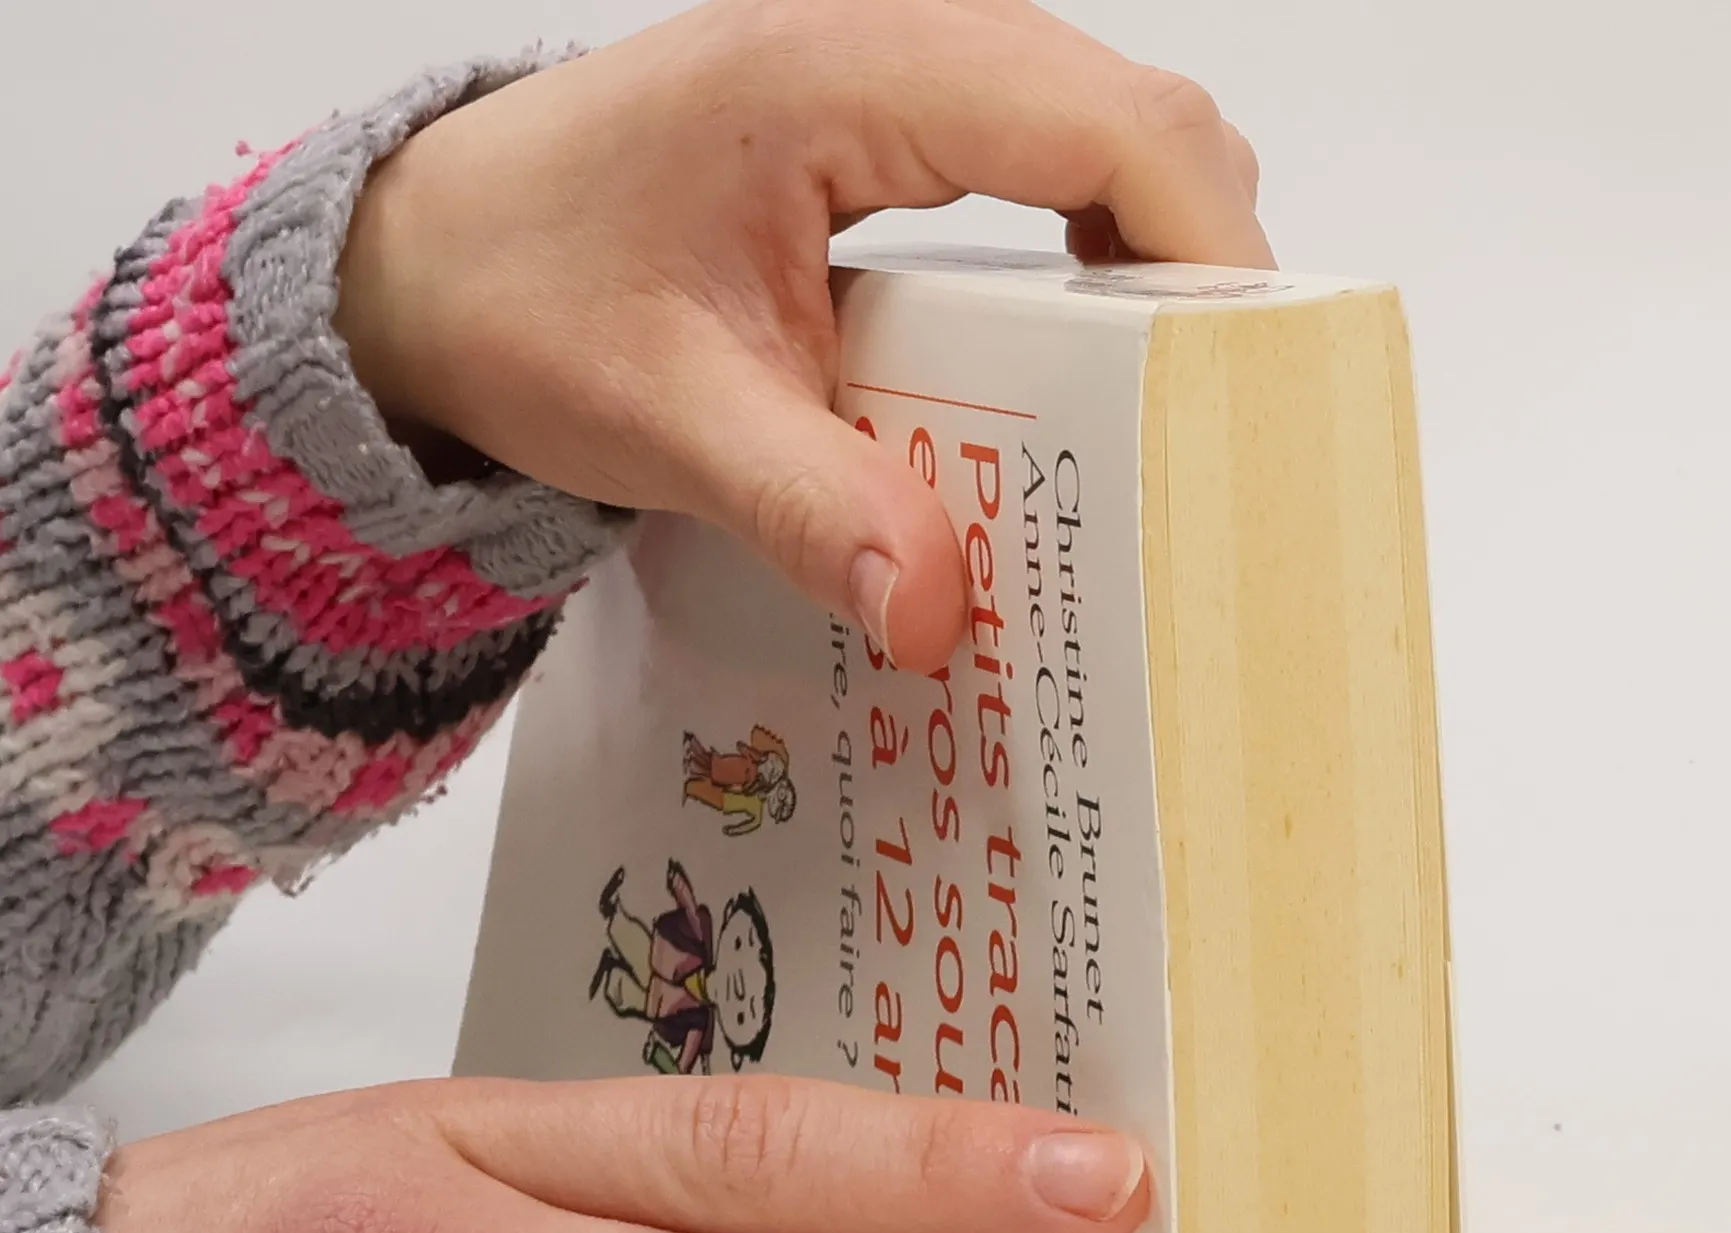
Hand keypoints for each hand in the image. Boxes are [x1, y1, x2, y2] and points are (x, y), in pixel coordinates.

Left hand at [333, 0, 1268, 669]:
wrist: (421, 265)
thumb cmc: (519, 298)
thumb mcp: (659, 418)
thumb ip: (808, 508)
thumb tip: (936, 613)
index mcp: (841, 73)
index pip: (1102, 118)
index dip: (1205, 243)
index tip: (1246, 382)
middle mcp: (888, 48)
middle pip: (1132, 116)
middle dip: (1200, 264)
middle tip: (1216, 423)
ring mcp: (890, 84)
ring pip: (1098, 137)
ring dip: (1148, 265)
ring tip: (1160, 410)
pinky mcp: (880, 138)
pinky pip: (1036, 170)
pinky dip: (1083, 263)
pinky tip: (1068, 369)